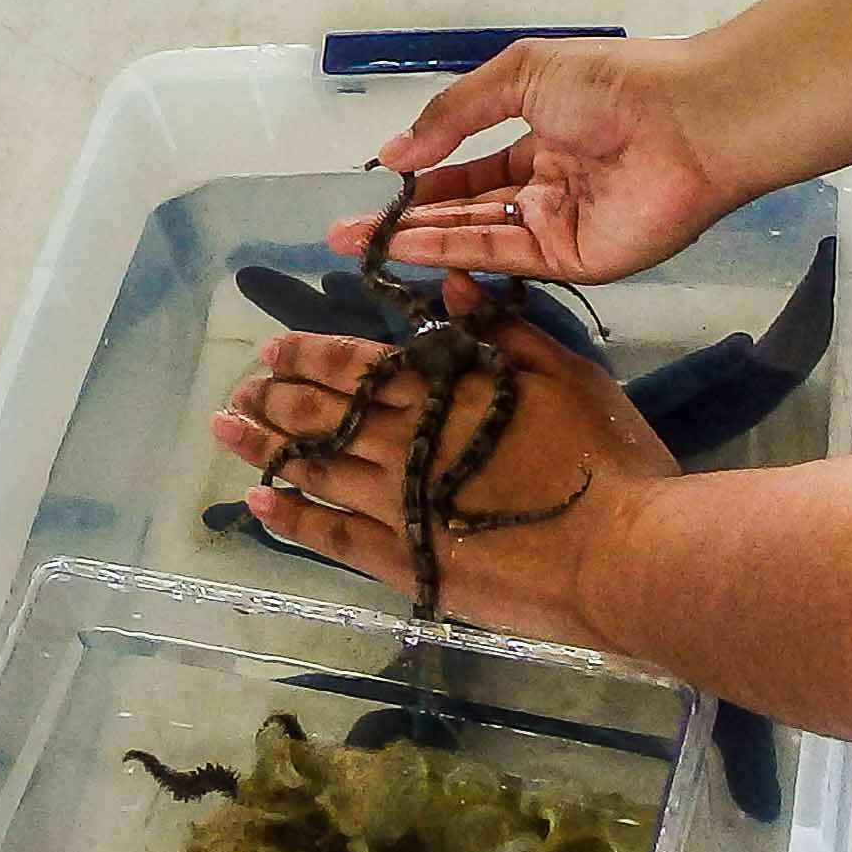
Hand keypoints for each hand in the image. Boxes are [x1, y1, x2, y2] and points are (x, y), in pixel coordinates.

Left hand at [209, 292, 678, 643]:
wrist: (625, 556)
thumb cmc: (609, 460)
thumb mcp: (569, 376)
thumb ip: (504, 332)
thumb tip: (449, 289)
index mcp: (447, 389)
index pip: (358, 364)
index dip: (308, 355)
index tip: (271, 350)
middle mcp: (409, 441)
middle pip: (323, 413)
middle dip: (274, 397)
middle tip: (240, 389)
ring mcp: (401, 505)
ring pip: (315, 468)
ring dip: (265, 446)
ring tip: (226, 430)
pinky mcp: (409, 562)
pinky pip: (332, 538)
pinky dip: (291, 517)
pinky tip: (259, 502)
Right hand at [350, 31, 741, 285]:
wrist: (686, 122)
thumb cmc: (610, 85)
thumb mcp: (518, 77)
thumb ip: (453, 115)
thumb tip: (393, 154)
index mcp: (542, 136)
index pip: (472, 170)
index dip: (424, 180)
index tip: (376, 187)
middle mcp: (547, 186)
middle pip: (467, 211)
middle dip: (407, 220)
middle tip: (347, 233)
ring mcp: (560, 227)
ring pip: (477, 236)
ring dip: (420, 239)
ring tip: (361, 243)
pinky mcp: (573, 261)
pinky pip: (504, 255)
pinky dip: (454, 252)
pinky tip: (408, 245)